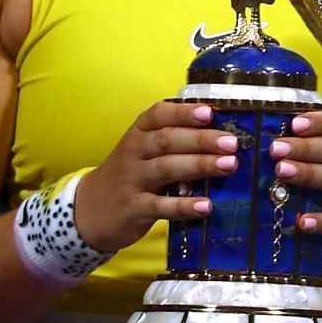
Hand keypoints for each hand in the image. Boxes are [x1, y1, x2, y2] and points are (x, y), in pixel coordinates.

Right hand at [73, 101, 237, 251]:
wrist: (90, 210)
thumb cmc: (130, 175)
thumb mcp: (143, 151)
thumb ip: (173, 141)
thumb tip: (221, 135)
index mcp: (138, 133)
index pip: (159, 115)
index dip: (184, 112)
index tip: (210, 112)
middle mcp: (134, 152)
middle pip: (167, 140)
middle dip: (201, 139)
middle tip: (231, 142)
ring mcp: (132, 180)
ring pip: (166, 168)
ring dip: (199, 165)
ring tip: (229, 165)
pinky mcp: (134, 208)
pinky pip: (160, 206)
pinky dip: (184, 206)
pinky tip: (206, 206)